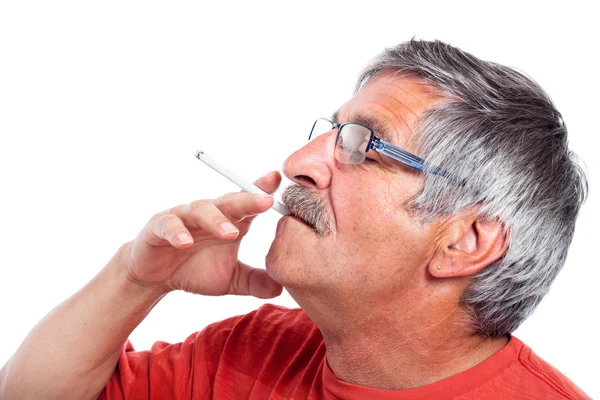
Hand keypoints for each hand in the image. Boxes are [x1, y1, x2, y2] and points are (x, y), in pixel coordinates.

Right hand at [122, 171, 282, 297]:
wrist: (155, 277)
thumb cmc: (195, 270)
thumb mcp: (230, 280)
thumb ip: (254, 281)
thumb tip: (282, 287)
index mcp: (230, 221)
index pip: (249, 203)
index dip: (263, 190)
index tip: (278, 181)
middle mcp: (209, 214)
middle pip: (230, 201)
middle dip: (248, 199)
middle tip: (266, 202)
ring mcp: (184, 217)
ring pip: (201, 210)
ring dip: (216, 220)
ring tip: (230, 233)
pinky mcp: (159, 226)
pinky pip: (169, 225)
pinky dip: (177, 232)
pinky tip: (185, 243)